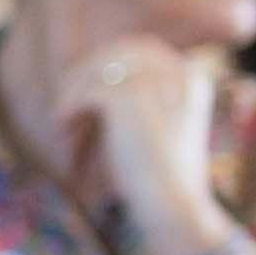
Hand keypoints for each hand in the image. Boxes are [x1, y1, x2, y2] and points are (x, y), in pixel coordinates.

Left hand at [59, 40, 227, 254]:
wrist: (173, 204)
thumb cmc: (162, 177)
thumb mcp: (156, 128)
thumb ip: (137, 98)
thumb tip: (91, 80)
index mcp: (193, 76)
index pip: (140, 50)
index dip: (108, 67)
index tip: (87, 96)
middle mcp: (177, 71)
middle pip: (116, 52)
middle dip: (87, 75)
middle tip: (68, 107)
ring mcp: (154, 81)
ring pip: (97, 68)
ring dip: (72, 92)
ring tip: (62, 123)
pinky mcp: (128, 97)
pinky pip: (86, 90)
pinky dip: (68, 108)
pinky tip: (62, 128)